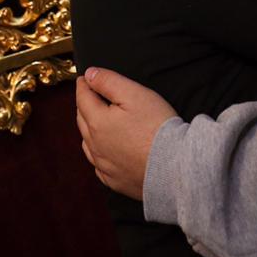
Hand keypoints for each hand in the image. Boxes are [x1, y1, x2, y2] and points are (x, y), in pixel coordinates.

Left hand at [75, 67, 177, 198]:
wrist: (174, 166)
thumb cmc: (156, 126)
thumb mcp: (134, 93)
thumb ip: (109, 82)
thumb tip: (89, 74)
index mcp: (97, 122)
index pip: (83, 98)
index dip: (84, 85)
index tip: (84, 78)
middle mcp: (95, 146)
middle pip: (82, 121)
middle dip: (83, 105)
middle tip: (87, 95)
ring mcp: (104, 166)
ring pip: (88, 145)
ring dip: (87, 130)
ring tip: (93, 121)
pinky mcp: (115, 181)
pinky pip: (99, 166)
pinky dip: (98, 154)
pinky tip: (104, 152)